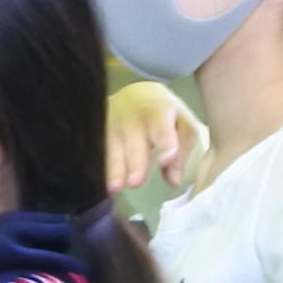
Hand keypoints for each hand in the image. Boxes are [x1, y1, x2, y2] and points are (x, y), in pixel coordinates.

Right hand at [103, 78, 206, 194]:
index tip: (165, 160)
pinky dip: (104, 168)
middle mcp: (133, 118)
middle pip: (134, 141)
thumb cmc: (164, 114)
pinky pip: (101, 152)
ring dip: (115, 169)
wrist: (135, 95)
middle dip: (136, 162)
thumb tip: (174, 182)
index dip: (164, 142)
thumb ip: (181, 152)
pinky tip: (106, 184)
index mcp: (158, 112)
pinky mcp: (100, 133)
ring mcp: (113, 125)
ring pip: (113, 147)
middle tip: (136, 182)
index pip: (161, 127)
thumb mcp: (182, 124)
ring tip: (115, 187)